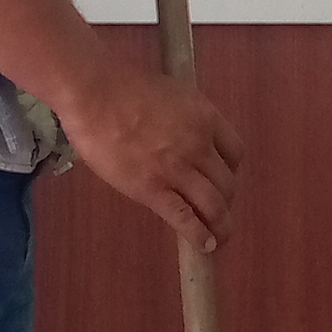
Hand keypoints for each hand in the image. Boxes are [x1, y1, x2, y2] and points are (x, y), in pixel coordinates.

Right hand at [61, 40, 242, 254]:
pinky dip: (198, 235)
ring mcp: (177, 170)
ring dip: (221, 225)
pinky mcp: (153, 190)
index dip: (232, 170)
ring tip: (220, 238)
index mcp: (206, 118)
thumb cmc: (123, 86)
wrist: (95, 95)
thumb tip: (179, 136)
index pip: (235, 152)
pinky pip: (184, 218)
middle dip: (226, 201)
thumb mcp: (170, 94)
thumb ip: (183, 118)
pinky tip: (204, 245)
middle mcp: (200, 146)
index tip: (224, 177)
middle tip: (218, 211)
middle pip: (227, 183)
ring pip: (213, 205)